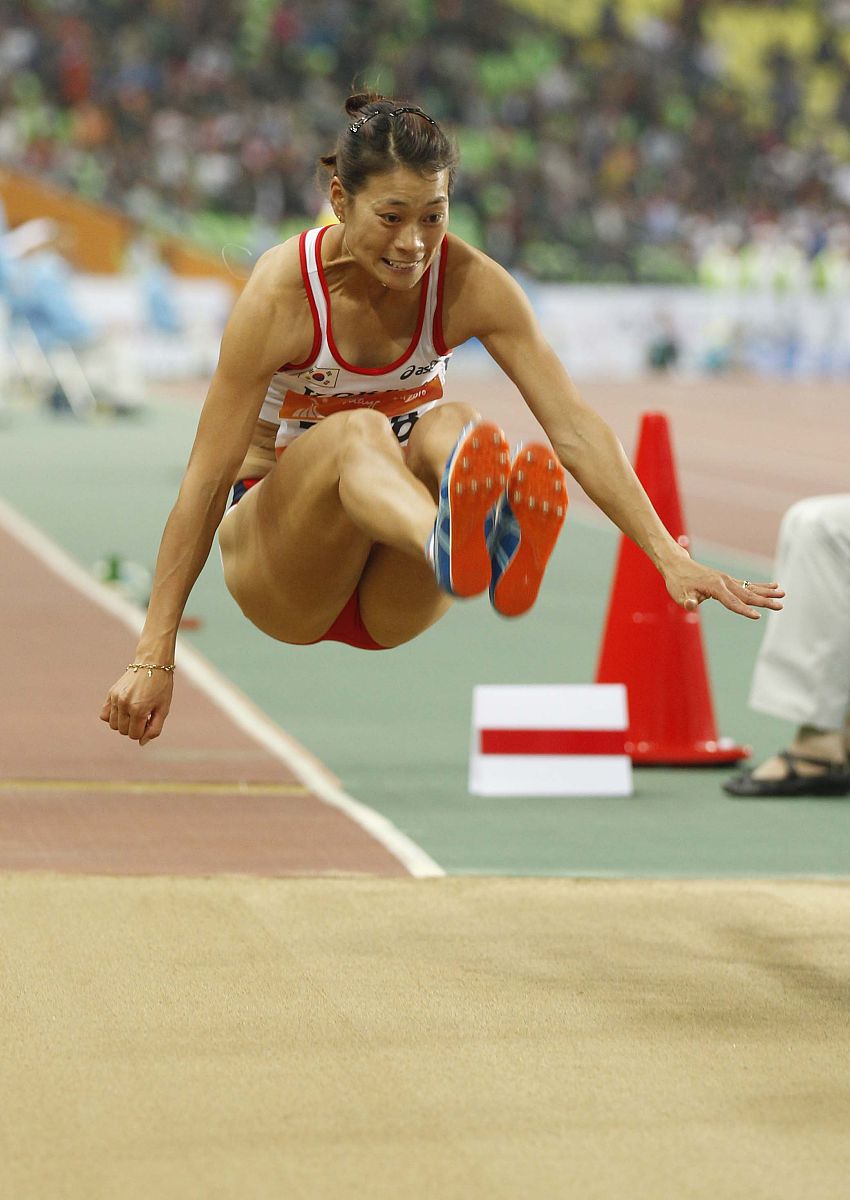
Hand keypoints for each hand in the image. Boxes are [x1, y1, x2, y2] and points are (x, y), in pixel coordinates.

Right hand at [100, 666, 173, 745]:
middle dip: (134, 728)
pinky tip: (124, 709)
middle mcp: (124, 704)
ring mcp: (115, 698)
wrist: (153, 663)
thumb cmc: (162, 687)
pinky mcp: (111, 693)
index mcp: (139, 709)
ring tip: (134, 712)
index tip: (150, 720)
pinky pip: (104, 715)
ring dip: (123, 723)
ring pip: (113, 725)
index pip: (135, 735)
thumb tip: (141, 743)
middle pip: (123, 731)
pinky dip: (113, 716)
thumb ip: (154, 729)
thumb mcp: (164, 709)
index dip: (144, 731)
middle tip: (144, 715)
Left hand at [663, 552, 784, 619]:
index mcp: (715, 587)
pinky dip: (761, 586)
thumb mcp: (679, 594)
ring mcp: (728, 580)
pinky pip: (747, 584)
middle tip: (780, 606)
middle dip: (764, 601)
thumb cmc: (678, 583)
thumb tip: (690, 605)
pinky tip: (773, 586)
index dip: (744, 610)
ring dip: (767, 592)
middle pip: (747, 594)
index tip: (757, 617)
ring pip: (750, 588)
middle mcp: (725, 582)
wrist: (677, 565)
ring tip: (783, 593)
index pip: (732, 602)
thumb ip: (687, 601)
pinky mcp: (728, 581)